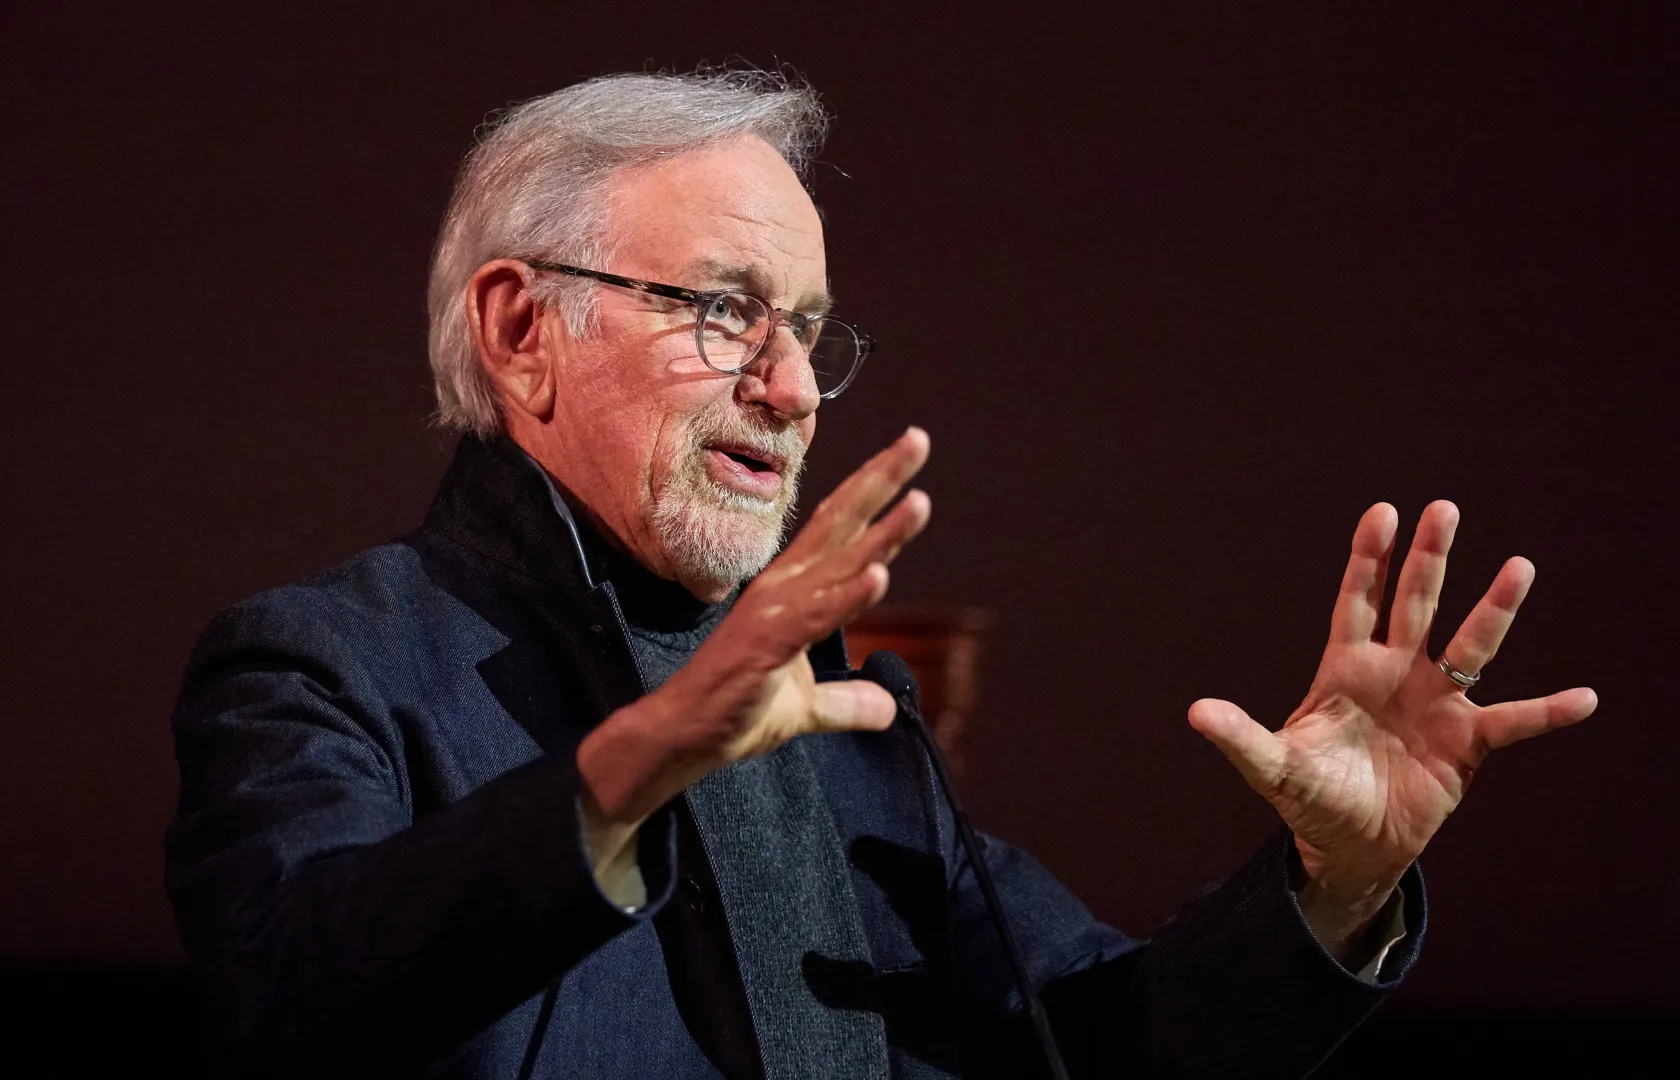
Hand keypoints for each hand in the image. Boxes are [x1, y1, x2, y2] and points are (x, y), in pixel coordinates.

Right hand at [578, 427, 931, 831]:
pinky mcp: (768, 645)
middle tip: (918, 439)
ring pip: (837, 566)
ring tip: (919, 502)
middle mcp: (785, 587)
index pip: (842, 527)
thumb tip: (888, 710)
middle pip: (841, 523)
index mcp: (794, 588)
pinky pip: (816, 616)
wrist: (686, 735)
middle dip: (882, 480)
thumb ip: (848, 704)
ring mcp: (775, 613)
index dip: (876, 489)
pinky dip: (849, 596)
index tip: (910, 450)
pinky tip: (878, 575)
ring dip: (880, 535)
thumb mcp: (807, 708)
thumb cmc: (737, 708)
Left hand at [1188, 501, 1596, 951]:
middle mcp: (1396, 673)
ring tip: (1520, 566)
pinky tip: (1584, 698)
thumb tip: (1195, 713)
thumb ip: (1240, 737)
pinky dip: (1547, 712)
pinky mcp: (1466, 744)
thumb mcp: (1272, 767)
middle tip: (1443, 507)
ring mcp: (1435, 703)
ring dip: (1495, 609)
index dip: (1368, 560)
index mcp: (1346, 669)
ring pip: (1470, 646)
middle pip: (1415, 604)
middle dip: (1428, 559)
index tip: (1381, 512)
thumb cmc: (1309, 795)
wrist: (1350, 843)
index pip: (1358, 602)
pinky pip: (1513, 723)